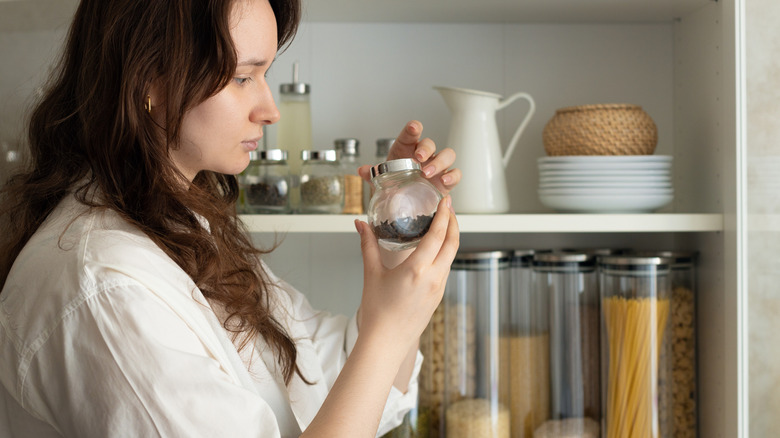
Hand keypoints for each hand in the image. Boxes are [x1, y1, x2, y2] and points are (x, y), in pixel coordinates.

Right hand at [354, 195, 459, 351]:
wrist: (386, 343)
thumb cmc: (377, 312)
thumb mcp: (371, 274)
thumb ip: (368, 245)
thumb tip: (361, 225)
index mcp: (417, 269)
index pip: (438, 235)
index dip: (444, 215)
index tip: (445, 200)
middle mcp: (434, 278)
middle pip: (452, 242)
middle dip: (453, 222)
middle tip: (448, 207)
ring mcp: (439, 288)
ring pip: (451, 256)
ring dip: (450, 237)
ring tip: (442, 224)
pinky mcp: (438, 296)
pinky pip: (446, 268)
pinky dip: (445, 253)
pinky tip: (435, 249)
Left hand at [358, 120, 460, 195]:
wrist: (406, 203)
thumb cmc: (395, 186)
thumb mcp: (381, 181)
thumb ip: (372, 175)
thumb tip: (362, 170)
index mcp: (407, 150)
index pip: (411, 134)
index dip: (413, 128)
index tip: (414, 127)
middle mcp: (424, 156)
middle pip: (430, 143)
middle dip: (426, 148)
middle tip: (419, 157)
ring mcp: (437, 167)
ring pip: (447, 155)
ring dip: (439, 161)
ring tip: (427, 173)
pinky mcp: (446, 181)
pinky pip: (455, 173)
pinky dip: (452, 175)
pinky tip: (444, 180)